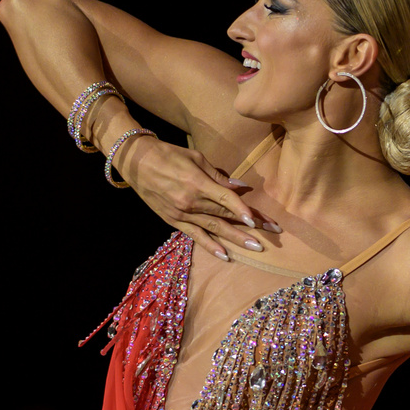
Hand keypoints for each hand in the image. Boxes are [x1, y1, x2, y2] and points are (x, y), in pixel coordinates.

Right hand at [116, 137, 277, 259]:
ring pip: (214, 228)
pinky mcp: (174, 221)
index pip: (225, 199)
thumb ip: (218, 176)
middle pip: (225, 215)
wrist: (137, 162)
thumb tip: (239, 187)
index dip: (242, 210)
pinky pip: (195, 236)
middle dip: (250, 225)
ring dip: (236, 239)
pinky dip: (210, 246)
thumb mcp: (195, 158)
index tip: (257, 220)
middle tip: (272, 232)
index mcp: (197, 183)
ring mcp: (182, 214)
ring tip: (256, 247)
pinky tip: (225, 255)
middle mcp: (191, 202)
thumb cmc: (168, 154)